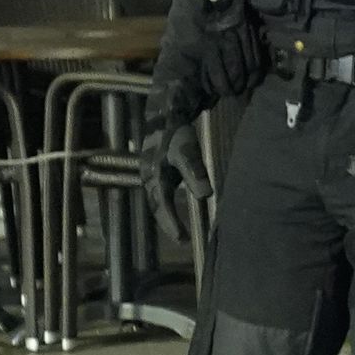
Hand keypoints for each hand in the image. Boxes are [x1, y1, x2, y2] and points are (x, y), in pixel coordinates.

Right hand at [143, 110, 213, 237]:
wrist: (164, 114)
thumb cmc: (176, 133)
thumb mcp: (187, 151)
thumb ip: (195, 171)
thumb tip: (206, 195)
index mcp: (154, 176)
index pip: (162, 205)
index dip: (171, 223)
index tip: (182, 239)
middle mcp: (148, 178)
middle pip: (157, 206)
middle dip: (168, 223)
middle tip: (181, 240)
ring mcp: (150, 174)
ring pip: (157, 200)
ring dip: (166, 216)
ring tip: (179, 232)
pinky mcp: (155, 170)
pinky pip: (159, 193)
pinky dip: (167, 205)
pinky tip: (175, 212)